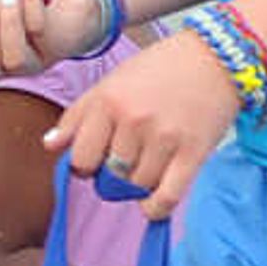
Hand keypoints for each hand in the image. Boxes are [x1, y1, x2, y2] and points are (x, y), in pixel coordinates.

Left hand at [41, 26, 238, 218]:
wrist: (217, 57)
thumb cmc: (160, 68)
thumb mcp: (111, 83)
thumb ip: (77, 116)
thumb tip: (48, 146)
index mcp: (107, 101)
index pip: (80, 160)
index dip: (85, 166)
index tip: (96, 160)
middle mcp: (133, 120)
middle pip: (108, 176)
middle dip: (112, 176)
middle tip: (125, 161)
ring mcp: (164, 138)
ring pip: (136, 187)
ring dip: (137, 186)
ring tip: (147, 165)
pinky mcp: (193, 153)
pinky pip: (165, 198)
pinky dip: (154, 208)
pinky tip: (151, 201)